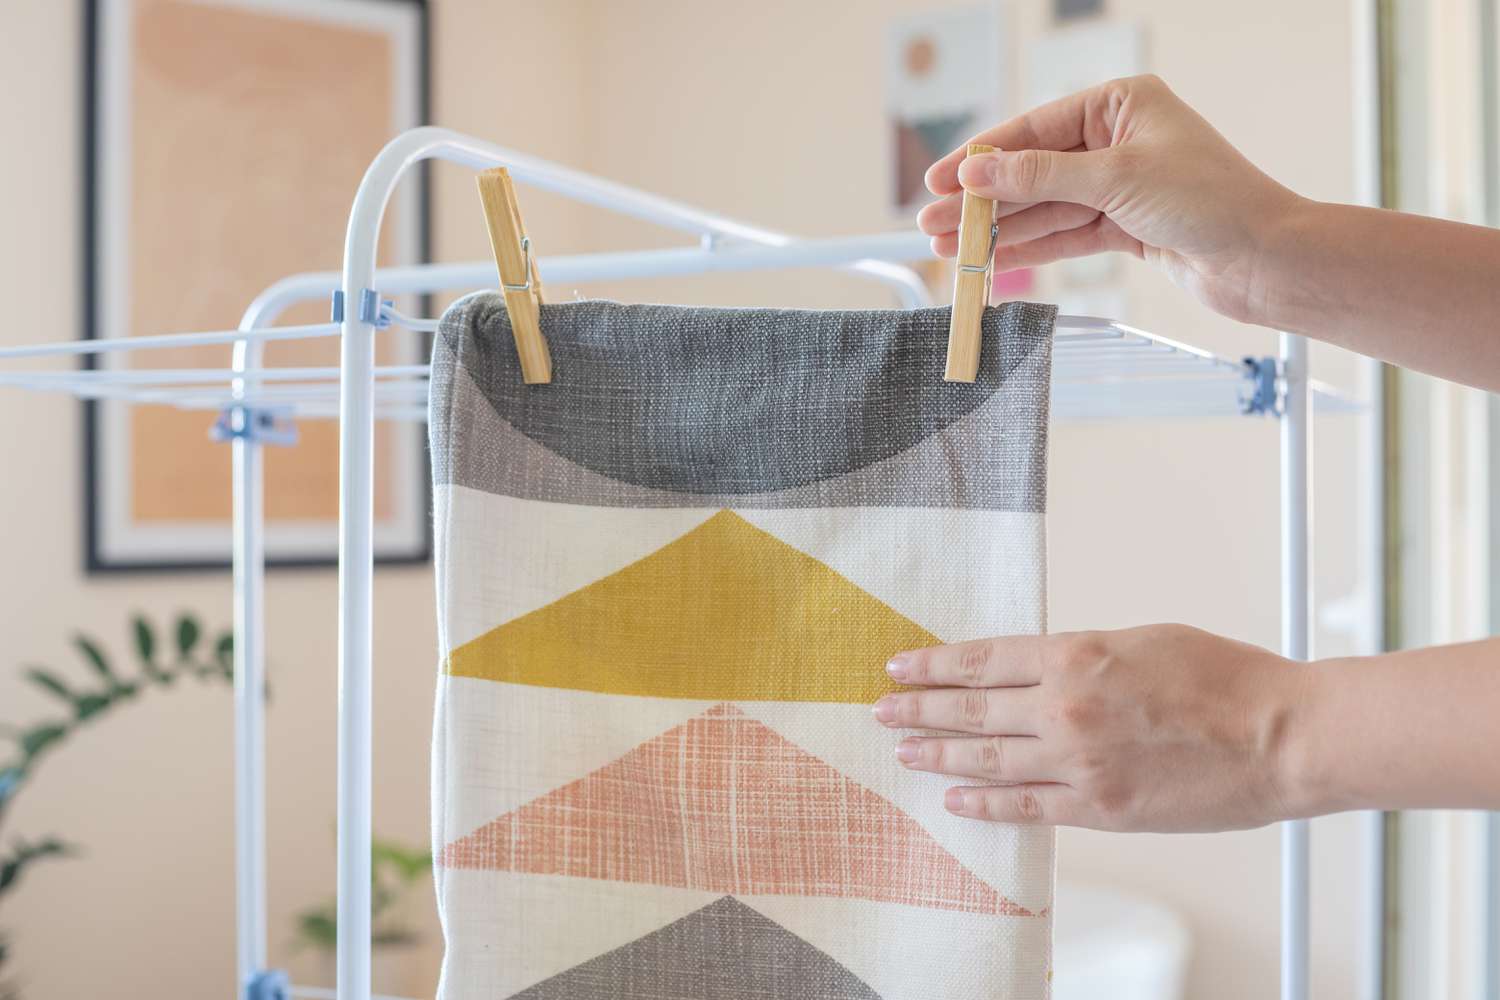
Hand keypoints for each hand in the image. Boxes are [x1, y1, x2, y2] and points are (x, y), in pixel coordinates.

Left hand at [873, 624, 1308, 832]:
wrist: (1281, 737)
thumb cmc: (1226, 680)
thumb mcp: (1142, 640)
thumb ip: (1083, 655)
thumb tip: (1041, 668)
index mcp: (1076, 654)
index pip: (982, 660)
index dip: (934, 664)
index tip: (900, 666)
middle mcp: (1064, 707)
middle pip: (971, 708)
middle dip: (919, 708)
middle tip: (883, 709)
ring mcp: (1077, 762)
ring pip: (986, 758)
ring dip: (937, 753)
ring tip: (903, 749)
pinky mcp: (1098, 808)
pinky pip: (1024, 807)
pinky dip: (984, 803)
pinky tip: (954, 798)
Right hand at [918, 75, 1300, 325]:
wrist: (1263, 258)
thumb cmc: (1210, 200)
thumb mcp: (1115, 179)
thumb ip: (1040, 176)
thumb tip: (979, 171)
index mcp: (1122, 104)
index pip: (1035, 130)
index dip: (983, 157)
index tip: (940, 179)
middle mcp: (1118, 140)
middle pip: (1033, 170)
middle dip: (983, 199)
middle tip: (932, 221)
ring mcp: (1121, 185)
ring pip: (1044, 206)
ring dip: (998, 229)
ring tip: (950, 247)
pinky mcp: (1126, 226)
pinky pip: (1064, 233)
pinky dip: (1028, 246)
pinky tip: (991, 257)